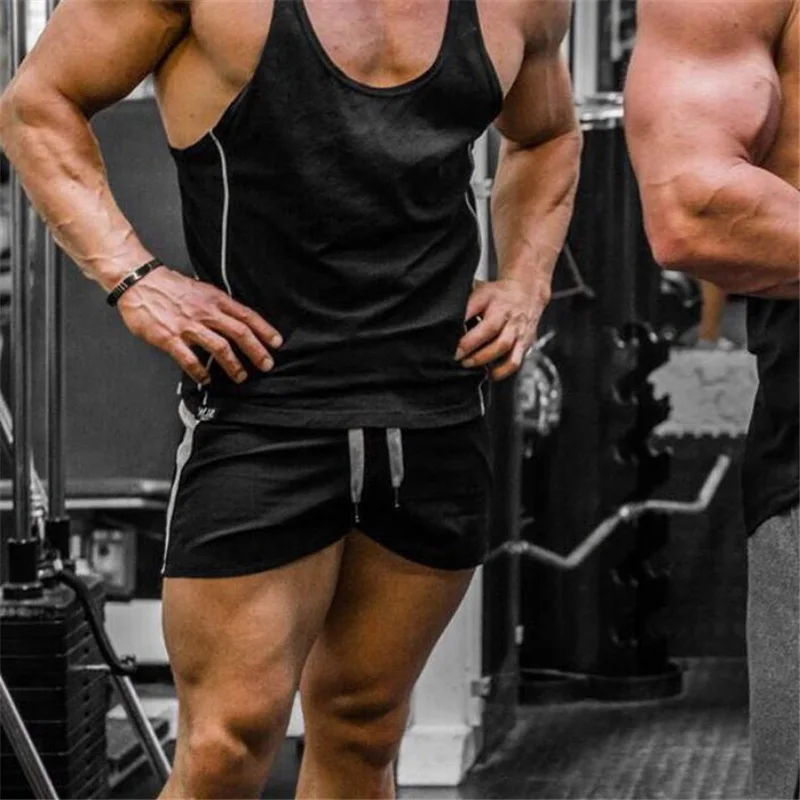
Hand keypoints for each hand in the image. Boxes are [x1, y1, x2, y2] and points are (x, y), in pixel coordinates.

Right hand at [117, 267, 281, 384]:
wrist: (139, 281)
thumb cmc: (169, 287)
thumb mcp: (202, 290)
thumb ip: (219, 306)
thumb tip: (237, 320)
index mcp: (214, 299)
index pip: (247, 315)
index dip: (264, 330)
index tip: (276, 343)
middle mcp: (205, 312)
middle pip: (239, 333)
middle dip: (256, 351)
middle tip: (266, 364)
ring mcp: (188, 325)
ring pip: (219, 347)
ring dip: (234, 364)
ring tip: (241, 376)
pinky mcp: (169, 337)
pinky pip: (189, 358)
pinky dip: (200, 371)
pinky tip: (206, 379)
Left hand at [455, 279, 547, 380]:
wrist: (527, 293)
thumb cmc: (497, 296)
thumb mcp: (479, 292)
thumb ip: (465, 307)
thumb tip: (446, 323)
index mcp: (492, 298)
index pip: (474, 308)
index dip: (462, 324)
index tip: (450, 338)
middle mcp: (507, 313)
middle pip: (491, 330)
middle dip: (471, 346)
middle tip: (457, 355)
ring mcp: (518, 329)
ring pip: (503, 347)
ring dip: (483, 359)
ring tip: (468, 364)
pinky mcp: (525, 343)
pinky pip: (514, 361)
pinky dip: (501, 372)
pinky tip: (489, 374)